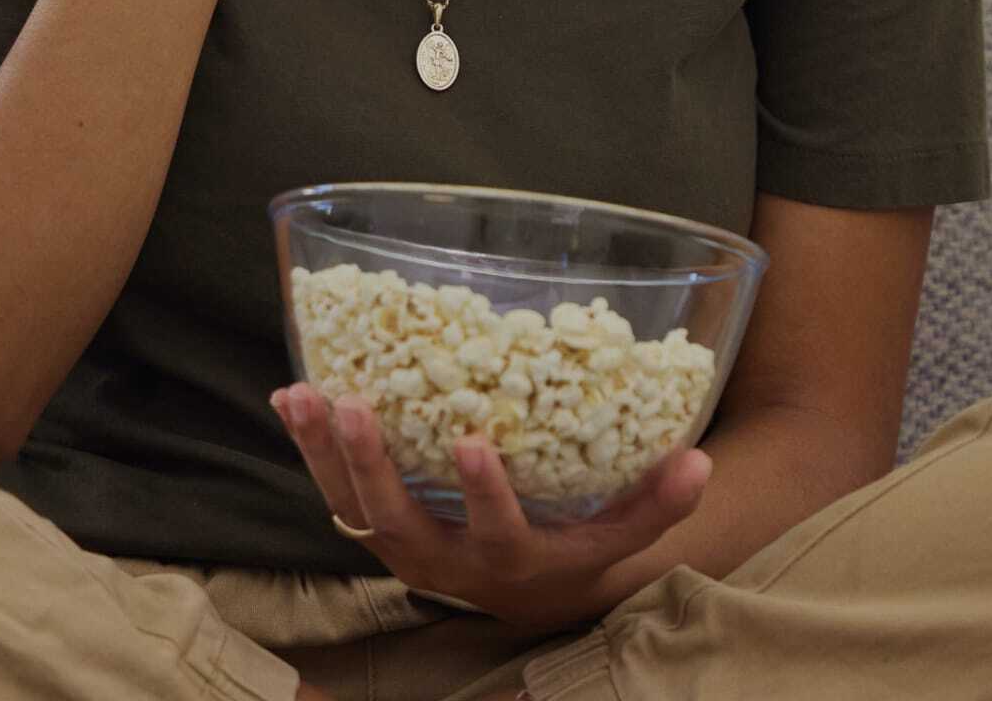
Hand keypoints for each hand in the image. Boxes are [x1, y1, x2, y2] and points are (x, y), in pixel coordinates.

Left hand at [271, 382, 710, 631]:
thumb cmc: (578, 550)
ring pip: (352, 507)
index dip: (483, 495)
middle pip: (398, 521)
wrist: (526, 596)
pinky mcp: (376, 527)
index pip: (495, 534)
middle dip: (371, 465)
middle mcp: (445, 562)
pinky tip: (291, 399)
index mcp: (507, 560)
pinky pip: (335, 491)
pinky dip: (311, 451)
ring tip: (303, 396)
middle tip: (354, 406)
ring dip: (323, 453)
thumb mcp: (622, 535)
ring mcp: (403, 546)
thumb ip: (659, 503)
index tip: (472, 444)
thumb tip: (700, 462)